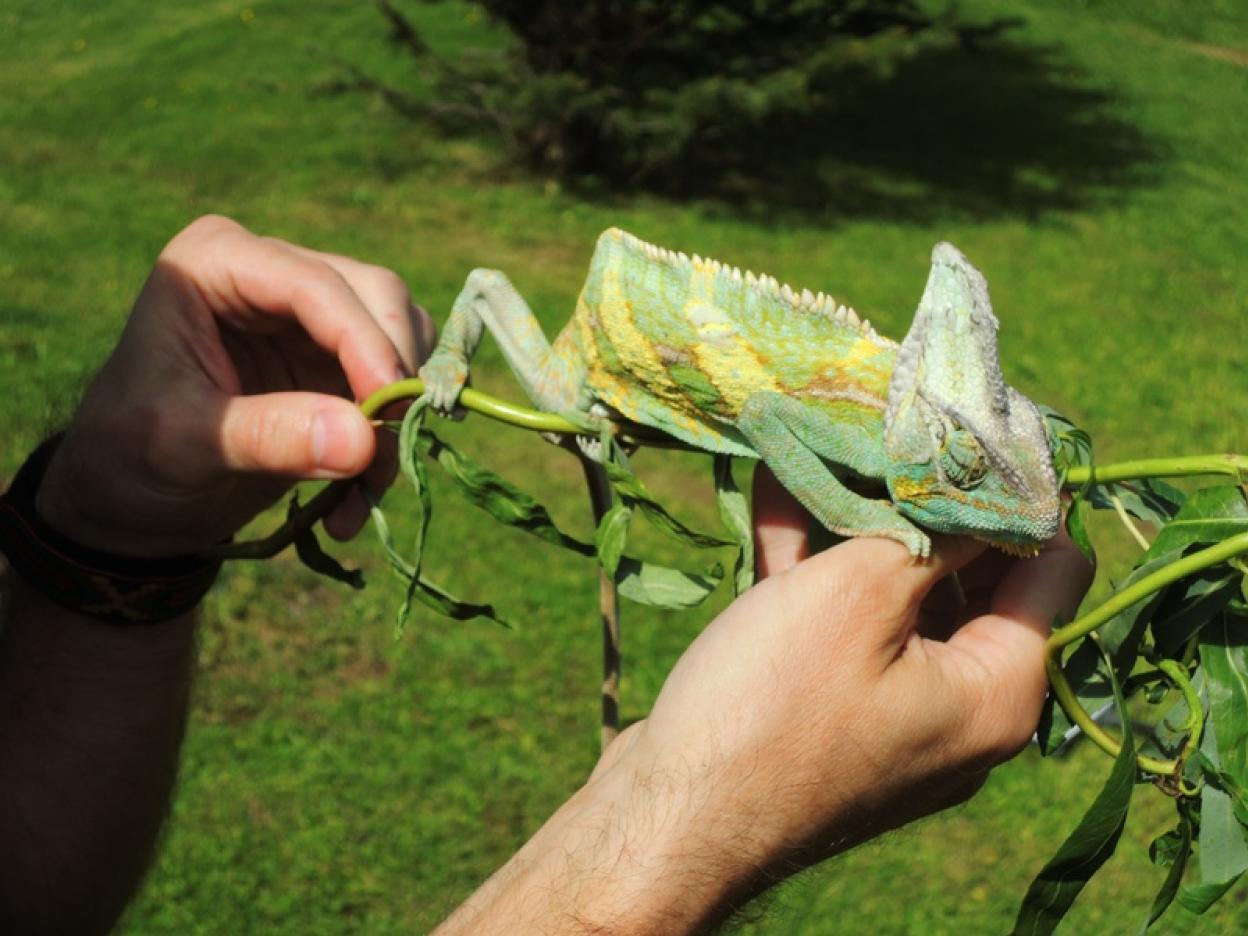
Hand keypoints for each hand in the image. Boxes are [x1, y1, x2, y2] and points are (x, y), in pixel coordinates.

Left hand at [35, 215, 433, 556]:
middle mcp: (274, 271)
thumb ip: (269, 435)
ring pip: (403, 336)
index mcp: (217, 262)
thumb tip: (363, 440)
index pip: (315, 284)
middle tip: (387, 451)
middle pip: (377, 295)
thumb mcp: (185, 444)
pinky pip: (399, 384)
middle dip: (393, 374)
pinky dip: (394, 439)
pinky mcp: (340, 360)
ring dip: (400, 414)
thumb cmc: (131, 456)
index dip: (364, 340)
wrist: (130, 498)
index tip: (389, 406)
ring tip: (363, 490)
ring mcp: (314, 315)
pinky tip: (357, 497)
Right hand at [438, 468, 1091, 933]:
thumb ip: (927, 528)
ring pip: (894, 596)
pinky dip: (815, 571)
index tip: (966, 428)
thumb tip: (973, 476)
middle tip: (885, 424)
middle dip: (918, 498)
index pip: (1053, 566)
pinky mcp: (832, 716)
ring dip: (854, 523)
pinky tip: (776, 500)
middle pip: (968, 577)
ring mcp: (894, 716)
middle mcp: (961, 710)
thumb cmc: (769, 710)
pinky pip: (843, 629)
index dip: (1016, 489)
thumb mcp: (857, 597)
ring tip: (820, 443)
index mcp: (999, 691)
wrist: (666, 823)